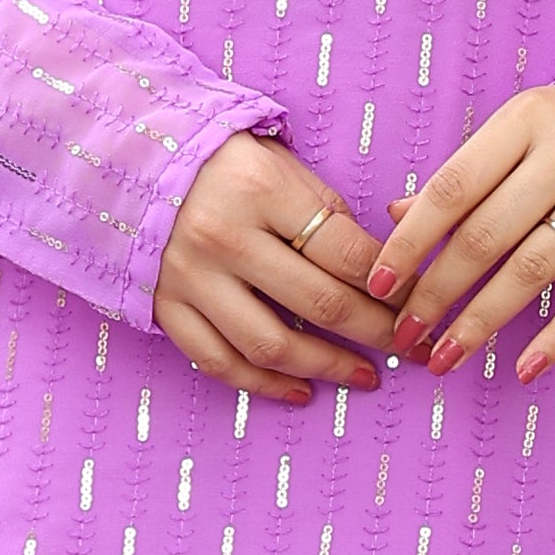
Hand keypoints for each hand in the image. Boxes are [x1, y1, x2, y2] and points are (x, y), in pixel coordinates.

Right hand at [156, 133, 398, 405]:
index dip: (395, 286)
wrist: (134, 162)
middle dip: (377, 333)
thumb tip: (386, 273)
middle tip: (410, 348)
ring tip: (365, 376)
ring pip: (270, 344)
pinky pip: (219, 361)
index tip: (420, 302)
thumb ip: (330, 216)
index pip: (347, 254)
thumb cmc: (225, 164)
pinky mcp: (165, 307)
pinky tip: (300, 392)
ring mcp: (190, 277)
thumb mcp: (283, 167)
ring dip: (327, 368)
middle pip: (320, 303)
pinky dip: (263, 385)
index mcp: (263, 191)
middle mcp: (224, 237)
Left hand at [371, 86, 554, 383]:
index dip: (409, 243)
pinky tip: (523, 368)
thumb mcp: (514, 131)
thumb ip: (461, 174)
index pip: (452, 190)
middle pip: (486, 236)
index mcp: (526, 119)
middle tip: (403, 334)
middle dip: (437, 292)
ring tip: (443, 357)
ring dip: (481, 322)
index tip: (379, 286)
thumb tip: (396, 215)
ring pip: (533, 271)